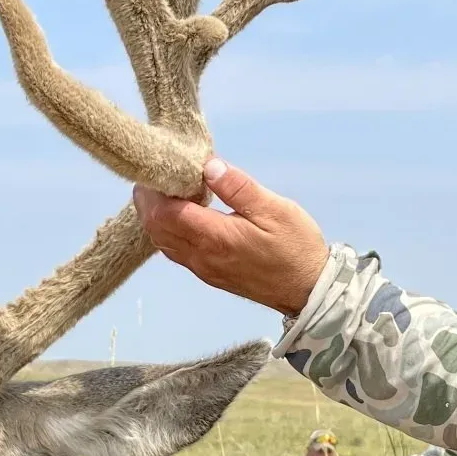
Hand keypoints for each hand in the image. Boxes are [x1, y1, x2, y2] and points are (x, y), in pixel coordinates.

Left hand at [133, 158, 329, 316]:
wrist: (309, 289)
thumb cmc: (296, 247)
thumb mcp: (275, 209)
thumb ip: (239, 188)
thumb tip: (208, 166)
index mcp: (216, 238)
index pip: (165, 214)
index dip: (154, 191)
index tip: (159, 169)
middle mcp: (203, 257)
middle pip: (156, 230)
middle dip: (148, 203)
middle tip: (155, 178)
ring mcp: (204, 269)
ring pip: (163, 243)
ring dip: (156, 218)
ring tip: (165, 193)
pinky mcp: (210, 275)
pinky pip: (176, 253)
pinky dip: (168, 232)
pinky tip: (181, 217)